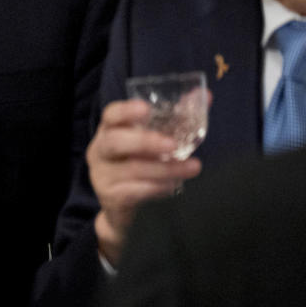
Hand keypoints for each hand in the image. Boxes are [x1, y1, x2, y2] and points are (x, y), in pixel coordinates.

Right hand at [87, 98, 201, 266]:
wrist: (123, 210)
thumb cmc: (140, 166)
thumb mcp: (152, 142)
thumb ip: (175, 119)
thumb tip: (205, 96)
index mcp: (109, 130)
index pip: (111, 115)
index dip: (126, 111)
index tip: (146, 109)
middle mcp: (100, 150)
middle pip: (115, 141)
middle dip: (145, 141)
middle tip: (173, 145)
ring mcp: (102, 175)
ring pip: (133, 169)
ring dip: (166, 168)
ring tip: (193, 167)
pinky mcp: (111, 198)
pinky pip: (136, 191)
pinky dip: (159, 187)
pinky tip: (175, 186)